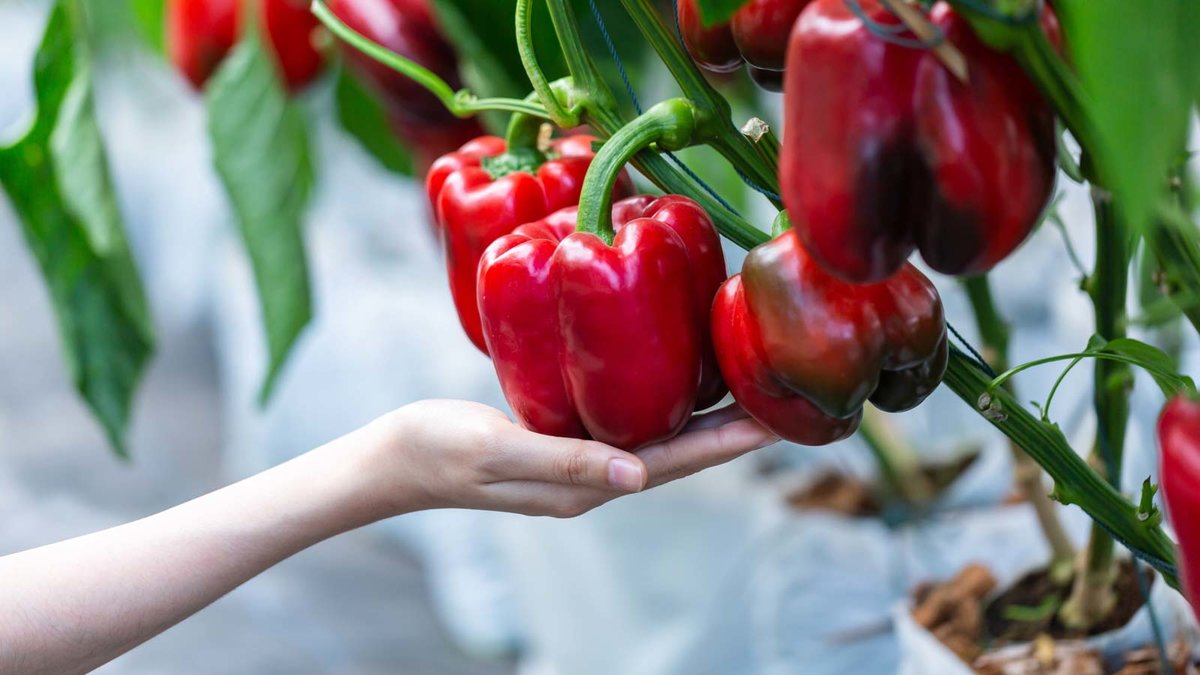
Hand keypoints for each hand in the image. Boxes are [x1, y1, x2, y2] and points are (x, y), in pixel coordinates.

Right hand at [361, 400, 777, 518]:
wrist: (390, 458)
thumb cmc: (435, 451)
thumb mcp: (496, 451)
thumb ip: (565, 463)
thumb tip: (638, 477)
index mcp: (583, 488)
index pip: (673, 463)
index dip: (728, 442)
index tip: (778, 420)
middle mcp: (591, 479)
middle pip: (678, 451)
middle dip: (731, 427)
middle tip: (781, 396)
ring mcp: (576, 461)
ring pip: (656, 433)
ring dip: (702, 412)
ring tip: (744, 383)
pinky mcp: (559, 437)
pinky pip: (622, 418)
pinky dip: (656, 397)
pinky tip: (669, 373)